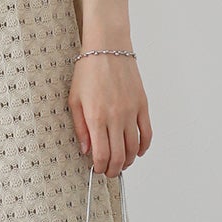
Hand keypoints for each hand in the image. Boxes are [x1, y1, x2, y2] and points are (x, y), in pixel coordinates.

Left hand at [68, 51, 150, 176]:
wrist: (108, 48)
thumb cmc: (88, 71)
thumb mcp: (74, 100)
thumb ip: (80, 128)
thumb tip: (86, 150)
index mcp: (96, 117)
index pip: (102, 154)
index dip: (101, 167)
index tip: (98, 170)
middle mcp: (115, 117)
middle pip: (119, 156)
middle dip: (114, 170)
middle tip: (110, 173)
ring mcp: (131, 112)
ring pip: (134, 147)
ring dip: (128, 160)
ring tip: (122, 163)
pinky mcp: (142, 105)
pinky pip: (147, 132)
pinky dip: (144, 146)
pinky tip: (138, 151)